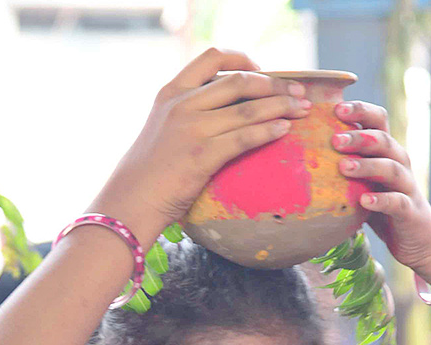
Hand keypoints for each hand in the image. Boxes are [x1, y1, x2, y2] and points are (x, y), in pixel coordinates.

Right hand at [92, 48, 310, 244]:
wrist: (129, 201)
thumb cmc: (148, 173)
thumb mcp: (161, 129)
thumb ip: (188, 113)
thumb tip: (228, 111)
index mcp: (171, 93)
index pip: (212, 58)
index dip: (243, 59)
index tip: (262, 69)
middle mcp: (182, 105)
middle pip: (239, 81)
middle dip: (275, 85)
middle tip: (296, 93)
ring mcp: (192, 129)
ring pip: (247, 108)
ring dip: (281, 106)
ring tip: (301, 110)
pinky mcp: (202, 155)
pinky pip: (245, 137)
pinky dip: (269, 130)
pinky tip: (284, 130)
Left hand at [332, 103, 430, 284]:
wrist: (416, 237)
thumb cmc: (381, 205)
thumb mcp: (361, 182)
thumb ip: (341, 166)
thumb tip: (297, 154)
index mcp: (386, 151)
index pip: (378, 120)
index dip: (360, 111)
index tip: (335, 108)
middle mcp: (399, 163)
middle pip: (383, 140)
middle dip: (359, 137)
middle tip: (334, 139)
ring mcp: (406, 186)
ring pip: (391, 168)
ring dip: (367, 165)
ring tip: (344, 167)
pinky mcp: (409, 211)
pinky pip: (397, 202)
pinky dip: (381, 200)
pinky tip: (364, 201)